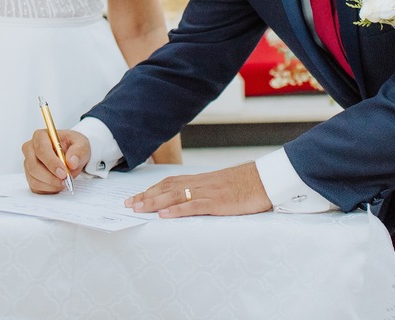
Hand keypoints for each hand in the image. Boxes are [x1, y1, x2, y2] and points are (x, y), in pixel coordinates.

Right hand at [22, 128, 88, 193]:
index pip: (41, 149)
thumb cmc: (73, 146)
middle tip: (66, 180)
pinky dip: (49, 189)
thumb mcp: (82, 144)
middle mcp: (30, 149)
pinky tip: (58, 184)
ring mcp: (28, 163)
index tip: (64, 172)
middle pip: (34, 166)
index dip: (52, 163)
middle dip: (51, 177)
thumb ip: (78, 152)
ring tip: (65, 182)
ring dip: (51, 184)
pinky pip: (35, 187)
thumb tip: (72, 162)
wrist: (72, 154)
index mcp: (40, 136)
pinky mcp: (30, 176)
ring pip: (34, 179)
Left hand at [125, 163, 272, 217]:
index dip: (151, 190)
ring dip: (154, 203)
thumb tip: (191, 199)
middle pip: (167, 188)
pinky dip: (177, 210)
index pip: (170, 182)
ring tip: (138, 208)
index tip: (136, 197)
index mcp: (201, 179)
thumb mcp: (222, 186)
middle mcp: (200, 183)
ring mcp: (208, 192)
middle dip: (146, 196)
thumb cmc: (246, 184)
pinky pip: (194, 206)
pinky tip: (164, 215)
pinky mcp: (218, 202)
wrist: (266, 180)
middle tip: (128, 204)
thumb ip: (206, 190)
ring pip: (176, 196)